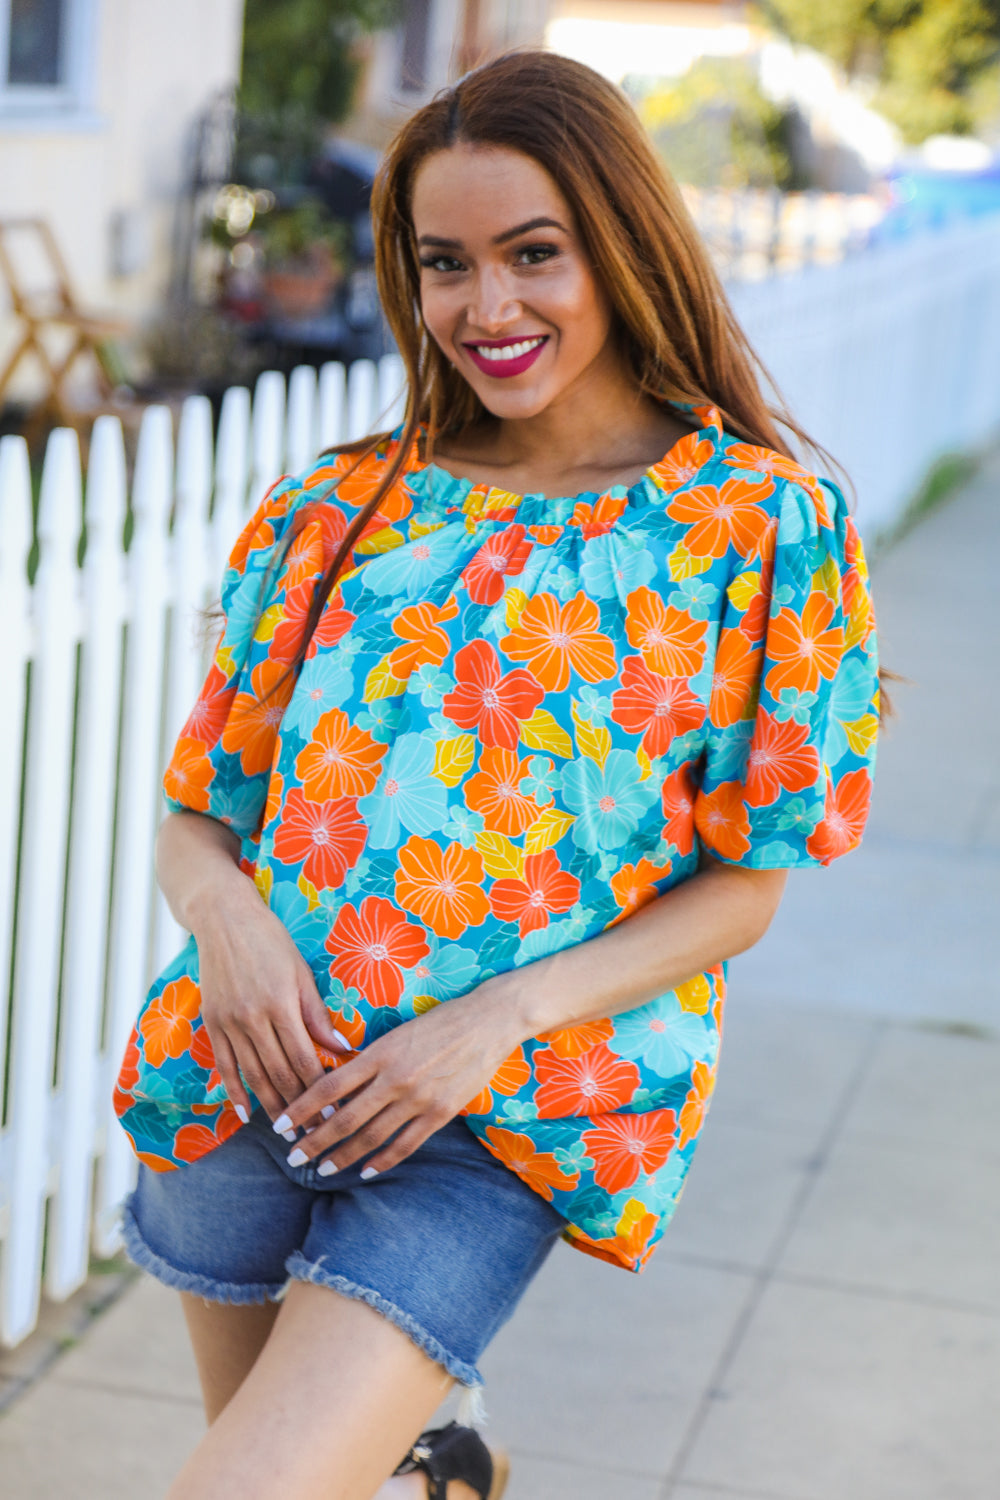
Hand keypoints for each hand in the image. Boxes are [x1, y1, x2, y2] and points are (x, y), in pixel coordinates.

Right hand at [192, 875, 349, 1122]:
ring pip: (254, 1074)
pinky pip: (225, 1065)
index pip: (304, 1058)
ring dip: (272, 1106)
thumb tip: (341, 1048)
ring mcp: (229, 1022)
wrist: (223, 919)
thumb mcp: (300, 972)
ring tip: (288, 1132)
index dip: (321, 1089)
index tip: (335, 1111)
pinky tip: (247, 1114)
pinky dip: (235, 1092)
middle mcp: (253, 1017)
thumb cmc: (270, 941)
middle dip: (301, 1107)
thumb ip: (316, 1014)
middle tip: (316, 1133)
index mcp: (280, 1004)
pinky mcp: (212, 1022)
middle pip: (279, 1073)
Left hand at [271, 982, 521, 1176]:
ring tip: (322, 1169)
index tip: (281, 1124)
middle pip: (344, 1118)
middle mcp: (395, 1078)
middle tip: (292, 1157)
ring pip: (371, 1136)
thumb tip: (336, 1081)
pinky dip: (383, 1161)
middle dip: (314, 1141)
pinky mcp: (440, 1113)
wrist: (488, 1021)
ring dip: (343, 1156)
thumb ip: (369, 1057)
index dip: (302, 1108)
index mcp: (380, 1052)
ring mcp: (418, 1099)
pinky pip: (405, 1144)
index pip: (330, 1086)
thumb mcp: (397, 1030)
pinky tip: (367, 1171)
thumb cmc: (440, 1020)